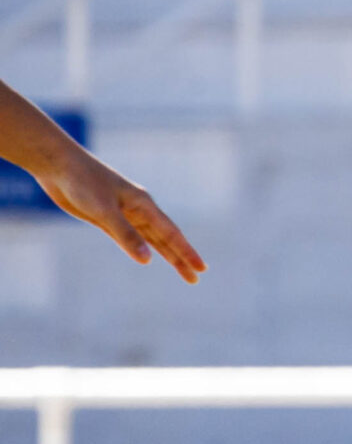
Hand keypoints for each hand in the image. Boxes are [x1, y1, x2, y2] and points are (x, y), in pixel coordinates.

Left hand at [39, 154, 204, 284]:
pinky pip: (130, 237)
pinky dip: (143, 247)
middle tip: (195, 278)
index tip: (201, 268)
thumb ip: (126, 235)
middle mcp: (138, 210)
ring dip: (166, 255)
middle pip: (165, 239)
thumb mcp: (105, 211)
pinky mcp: (107, 217)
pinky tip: (149, 256)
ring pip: (150, 239)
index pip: (172, 234)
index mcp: (144, 205)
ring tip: (181, 270)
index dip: (187, 252)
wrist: (58, 165)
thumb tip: (147, 260)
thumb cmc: (83, 182)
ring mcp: (123, 213)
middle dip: (181, 258)